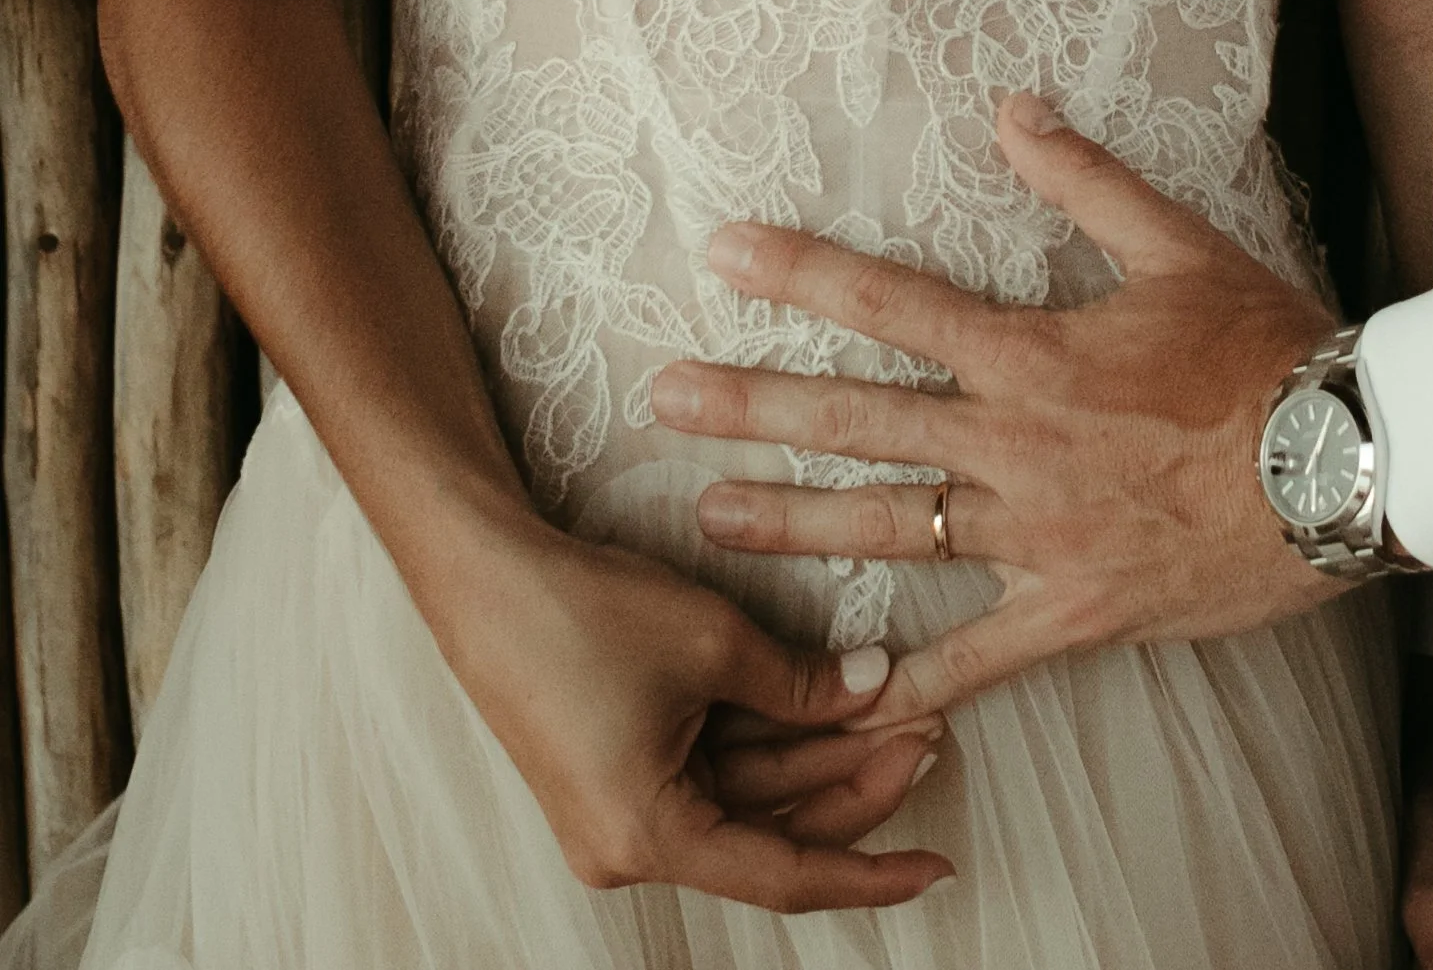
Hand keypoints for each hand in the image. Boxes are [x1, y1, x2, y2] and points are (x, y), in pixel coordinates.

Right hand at [427, 504, 952, 908]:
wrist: (483, 571)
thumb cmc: (583, 610)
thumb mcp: (713, 643)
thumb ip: (805, 684)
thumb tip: (878, 691)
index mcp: (649, 838)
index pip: (787, 874)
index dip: (872, 870)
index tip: (937, 865)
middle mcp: (630, 845)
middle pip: (771, 830)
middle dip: (854, 778)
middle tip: (928, 726)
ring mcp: (620, 811)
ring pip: (747, 794)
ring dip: (818, 750)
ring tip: (893, 702)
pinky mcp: (616, 770)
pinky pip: (712, 768)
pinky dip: (769, 735)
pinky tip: (827, 698)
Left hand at [651, 91, 1338, 724]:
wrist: (1349, 465)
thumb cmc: (1267, 353)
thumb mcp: (1176, 245)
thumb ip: (1083, 179)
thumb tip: (1012, 108)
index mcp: (1030, 355)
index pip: (890, 305)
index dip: (801, 276)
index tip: (724, 253)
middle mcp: (1014, 444)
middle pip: (858, 421)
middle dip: (753, 405)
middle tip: (663, 397)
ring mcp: (1036, 535)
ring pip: (889, 530)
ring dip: (791, 522)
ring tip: (708, 516)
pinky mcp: (1072, 610)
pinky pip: (978, 657)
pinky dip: (914, 685)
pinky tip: (850, 703)